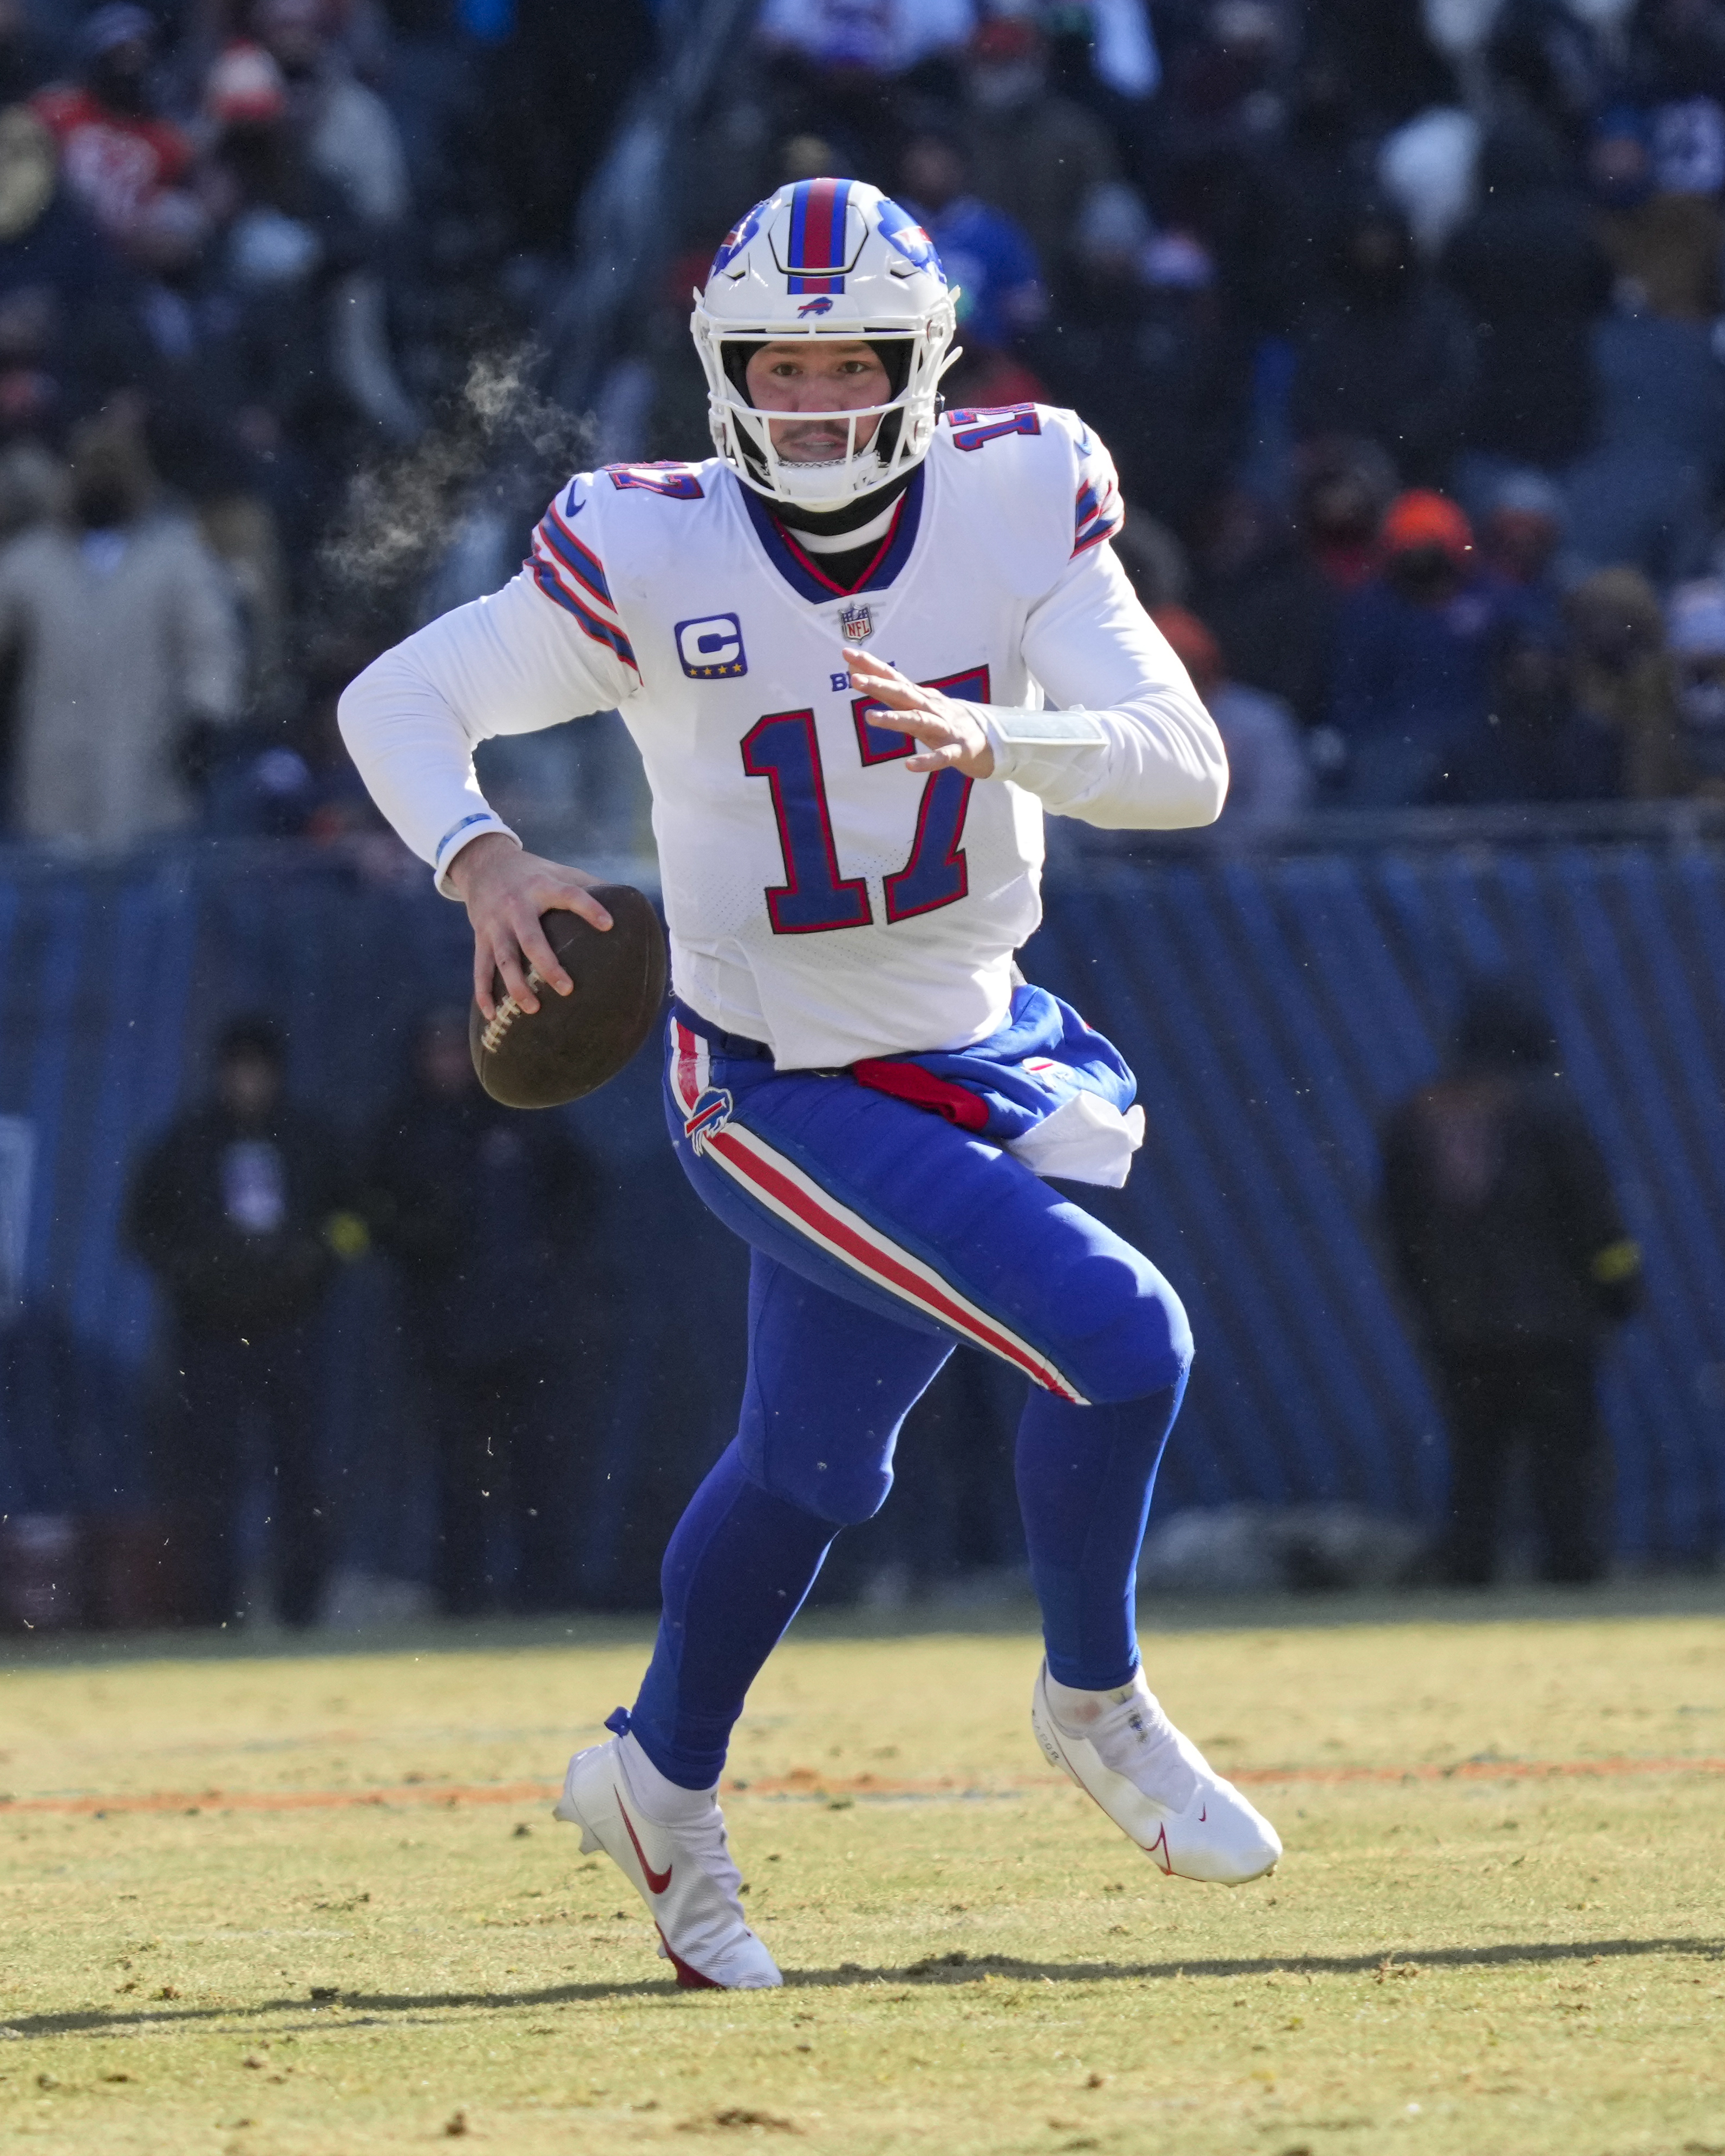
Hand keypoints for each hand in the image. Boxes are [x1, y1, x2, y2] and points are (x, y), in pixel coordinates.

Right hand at [447, 833, 612, 1019]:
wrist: (483, 863)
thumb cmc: (533, 873)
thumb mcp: (559, 871)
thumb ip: (590, 885)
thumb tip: (630, 901)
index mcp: (542, 887)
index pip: (569, 895)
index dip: (588, 908)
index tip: (609, 925)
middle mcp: (516, 906)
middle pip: (531, 939)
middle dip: (548, 965)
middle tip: (567, 990)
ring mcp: (496, 924)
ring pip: (504, 959)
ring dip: (516, 986)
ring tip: (533, 1009)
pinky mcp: (481, 937)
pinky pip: (480, 968)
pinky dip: (483, 993)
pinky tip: (491, 1015)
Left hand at [847, 647, 994, 778]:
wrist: (987, 740)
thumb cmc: (943, 720)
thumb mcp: (915, 702)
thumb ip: (886, 689)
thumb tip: (854, 670)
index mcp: (920, 697)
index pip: (892, 677)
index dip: (870, 665)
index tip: (846, 653)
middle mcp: (931, 708)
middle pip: (902, 694)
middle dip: (879, 686)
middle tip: (854, 679)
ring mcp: (944, 729)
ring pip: (918, 721)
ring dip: (895, 719)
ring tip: (870, 718)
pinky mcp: (956, 751)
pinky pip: (941, 757)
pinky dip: (926, 761)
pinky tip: (909, 765)